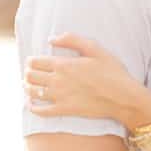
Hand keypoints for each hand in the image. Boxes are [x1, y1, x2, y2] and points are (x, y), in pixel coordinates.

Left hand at [23, 32, 148, 123]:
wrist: (123, 97)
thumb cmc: (112, 71)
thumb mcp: (95, 48)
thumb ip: (72, 39)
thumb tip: (51, 39)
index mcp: (63, 64)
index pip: (35, 62)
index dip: (30, 61)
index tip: (32, 62)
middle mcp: (58, 80)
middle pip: (30, 76)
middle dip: (27, 73)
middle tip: (29, 74)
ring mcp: (60, 97)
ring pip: (33, 92)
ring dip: (27, 88)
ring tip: (27, 86)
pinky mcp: (65, 110)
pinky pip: (41, 111)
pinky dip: (33, 107)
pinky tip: (31, 104)